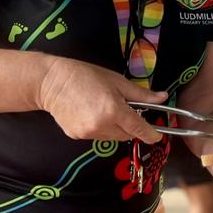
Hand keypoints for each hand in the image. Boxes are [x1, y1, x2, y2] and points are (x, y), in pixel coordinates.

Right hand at [36, 57, 166, 142]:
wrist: (50, 82)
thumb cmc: (85, 76)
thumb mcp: (117, 81)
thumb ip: (141, 94)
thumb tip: (163, 98)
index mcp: (113, 110)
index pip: (139, 129)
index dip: (150, 134)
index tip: (157, 136)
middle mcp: (101, 125)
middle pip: (127, 135)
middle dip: (130, 126)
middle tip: (123, 109)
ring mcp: (87, 133)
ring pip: (112, 137)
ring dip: (115, 127)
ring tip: (103, 108)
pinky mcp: (76, 136)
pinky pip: (97, 136)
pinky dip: (100, 128)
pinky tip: (90, 113)